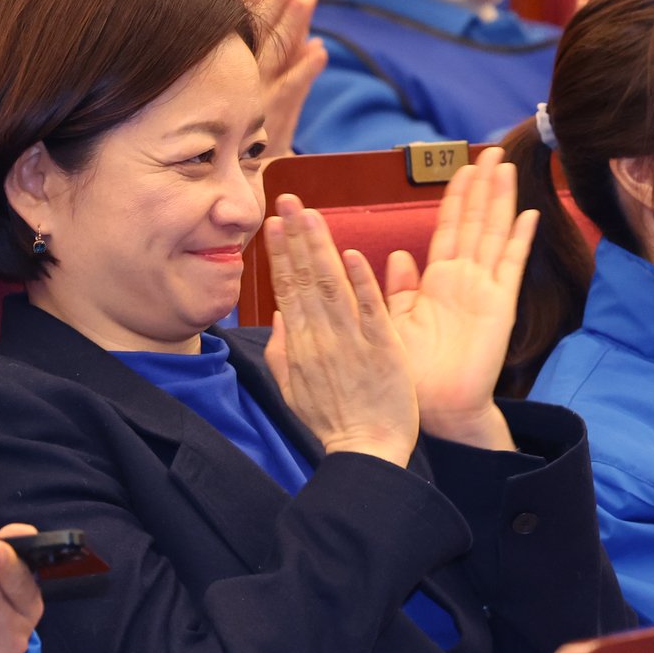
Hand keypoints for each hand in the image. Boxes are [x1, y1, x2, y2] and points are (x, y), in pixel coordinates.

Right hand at [244, 0, 326, 157]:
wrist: (225, 191)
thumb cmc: (236, 150)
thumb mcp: (247, 109)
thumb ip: (287, 77)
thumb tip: (318, 44)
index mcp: (229, 80)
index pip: (247, 36)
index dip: (259, 5)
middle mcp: (241, 89)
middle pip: (263, 40)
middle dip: (276, 7)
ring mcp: (256, 106)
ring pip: (276, 60)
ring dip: (291, 28)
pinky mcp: (273, 128)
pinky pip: (291, 95)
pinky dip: (305, 73)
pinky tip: (319, 52)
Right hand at [263, 195, 419, 466]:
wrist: (367, 451)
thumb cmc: (334, 422)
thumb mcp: (293, 390)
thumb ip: (282, 352)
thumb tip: (278, 316)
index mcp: (300, 346)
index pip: (286, 290)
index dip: (279, 254)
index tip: (272, 223)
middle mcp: (320, 339)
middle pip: (304, 279)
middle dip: (294, 237)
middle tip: (287, 201)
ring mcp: (350, 343)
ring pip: (331, 286)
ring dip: (320, 248)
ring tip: (310, 215)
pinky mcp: (381, 350)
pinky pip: (369, 311)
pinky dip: (360, 283)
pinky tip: (352, 254)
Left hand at [384, 148, 537, 450]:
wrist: (435, 407)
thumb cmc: (412, 371)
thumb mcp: (395, 320)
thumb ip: (398, 288)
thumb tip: (398, 255)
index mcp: (438, 282)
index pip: (449, 228)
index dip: (456, 197)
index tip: (461, 167)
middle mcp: (464, 280)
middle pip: (476, 222)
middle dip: (483, 187)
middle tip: (491, 151)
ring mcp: (485, 290)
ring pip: (494, 234)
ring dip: (500, 201)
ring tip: (506, 168)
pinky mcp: (500, 306)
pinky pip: (511, 266)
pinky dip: (521, 240)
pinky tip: (530, 214)